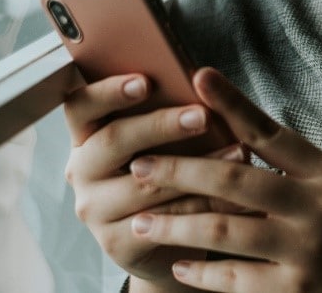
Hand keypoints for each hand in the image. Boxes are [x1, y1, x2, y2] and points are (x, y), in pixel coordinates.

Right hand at [63, 74, 246, 289]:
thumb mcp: (168, 138)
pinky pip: (162, 221)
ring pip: (145, 183)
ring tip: (239, 152)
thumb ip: (172, 110)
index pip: (82, 105)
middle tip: (202, 116)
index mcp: (88, 134)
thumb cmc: (175, 167)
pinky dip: (203, 205)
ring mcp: (94, 209)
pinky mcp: (116, 243)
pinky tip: (235, 195)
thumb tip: (204, 79)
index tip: (145, 81)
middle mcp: (82, 170)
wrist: (173, 238)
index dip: (109, 91)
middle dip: (161, 125)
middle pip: (113, 140)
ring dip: (197, 167)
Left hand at [127, 67, 321, 292]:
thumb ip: (294, 166)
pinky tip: (176, 264)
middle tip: (139, 163)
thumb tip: (237, 136)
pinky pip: (233, 280)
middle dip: (179, 168)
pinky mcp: (295, 292)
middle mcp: (317, 206)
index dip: (232, 103)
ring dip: (173, 224)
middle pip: (234, 177)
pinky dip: (199, 272)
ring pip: (221, 231)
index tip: (197, 77)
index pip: (271, 130)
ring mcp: (305, 252)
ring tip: (140, 219)